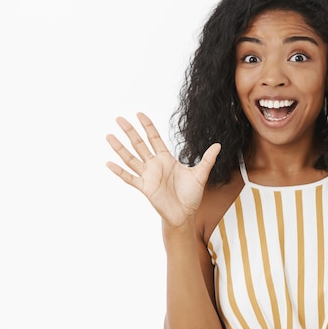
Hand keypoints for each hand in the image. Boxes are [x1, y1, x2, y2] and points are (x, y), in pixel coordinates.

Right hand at [106, 113, 220, 227]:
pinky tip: (108, 163)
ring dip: (119, 148)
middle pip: (139, 144)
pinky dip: (119, 171)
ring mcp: (148, 176)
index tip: (140, 114)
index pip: (155, 139)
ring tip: (109, 136)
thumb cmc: (191, 195)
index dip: (148, 126)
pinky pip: (129, 178)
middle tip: (119, 118)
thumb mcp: (201, 174)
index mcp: (167, 159)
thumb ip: (208, 159)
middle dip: (130, 131)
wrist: (185, 214)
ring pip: (131, 158)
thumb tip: (218, 145)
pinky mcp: (144, 188)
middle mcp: (155, 165)